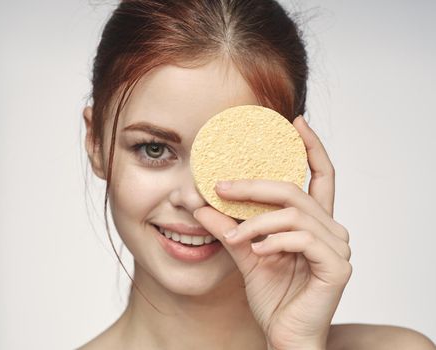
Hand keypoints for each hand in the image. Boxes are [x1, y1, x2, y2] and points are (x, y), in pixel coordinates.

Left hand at [193, 116, 351, 349]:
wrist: (283, 335)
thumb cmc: (272, 295)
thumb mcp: (244, 253)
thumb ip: (228, 227)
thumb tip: (199, 202)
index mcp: (314, 222)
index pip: (320, 175)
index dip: (311, 146)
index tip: (294, 121)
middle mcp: (332, 230)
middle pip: (295, 190)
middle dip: (255, 184)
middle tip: (221, 185)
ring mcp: (338, 248)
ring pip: (294, 213)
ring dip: (257, 221)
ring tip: (235, 236)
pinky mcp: (337, 267)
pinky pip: (302, 239)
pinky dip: (273, 240)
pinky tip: (256, 252)